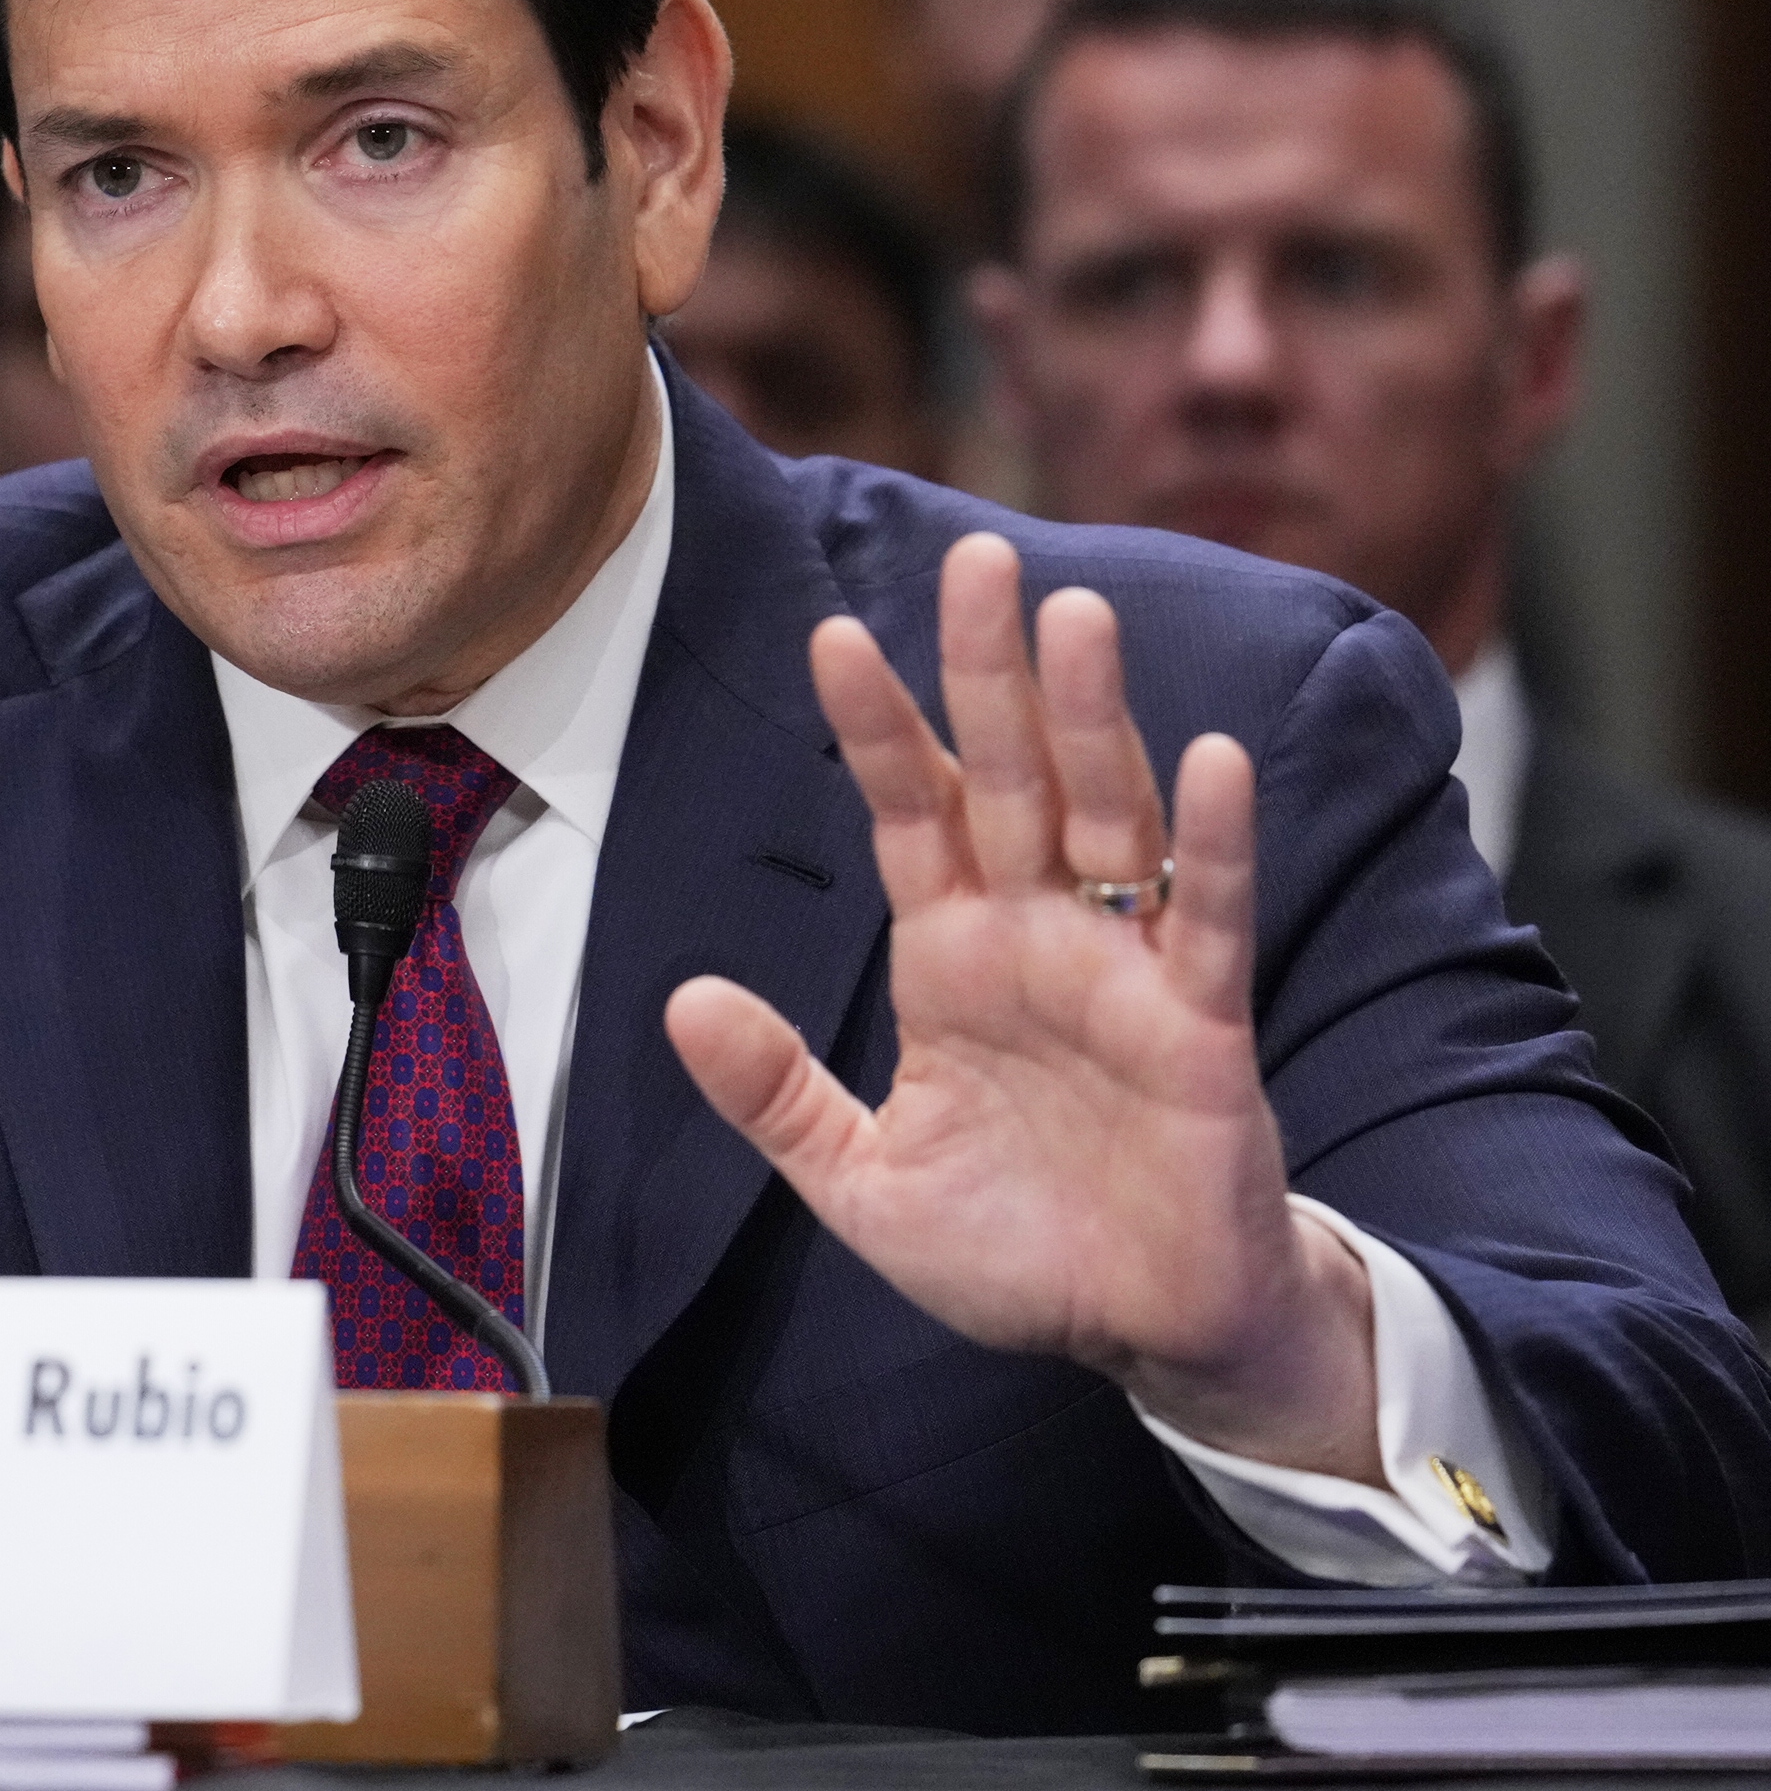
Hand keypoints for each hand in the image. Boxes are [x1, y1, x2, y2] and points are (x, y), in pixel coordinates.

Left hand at [666, 533, 1380, 1482]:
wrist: (1139, 1337)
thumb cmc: (1013, 1248)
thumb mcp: (861, 1181)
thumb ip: (777, 1095)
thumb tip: (682, 1002)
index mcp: (949, 956)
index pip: (905, 814)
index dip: (873, 728)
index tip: (828, 635)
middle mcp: (1036, 935)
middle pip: (1005, 777)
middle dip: (986, 671)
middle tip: (974, 555)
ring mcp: (1122, 969)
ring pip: (1107, 815)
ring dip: (1092, 719)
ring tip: (1075, 619)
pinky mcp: (1201, 1026)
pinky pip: (1208, 919)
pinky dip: (1211, 844)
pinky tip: (1211, 760)